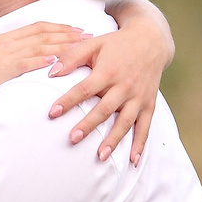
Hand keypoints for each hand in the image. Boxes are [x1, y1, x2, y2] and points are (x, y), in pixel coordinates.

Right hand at [0, 22, 89, 126]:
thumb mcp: (3, 67)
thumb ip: (21, 58)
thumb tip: (48, 58)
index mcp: (5, 39)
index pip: (38, 27)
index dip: (61, 27)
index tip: (80, 31)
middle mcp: (3, 43)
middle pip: (41, 34)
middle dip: (67, 35)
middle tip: (88, 37)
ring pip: (36, 47)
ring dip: (60, 47)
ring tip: (79, 48)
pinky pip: (22, 63)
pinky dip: (39, 61)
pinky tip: (54, 62)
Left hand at [45, 17, 172, 164]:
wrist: (151, 40)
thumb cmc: (116, 44)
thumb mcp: (93, 44)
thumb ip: (72, 57)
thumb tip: (51, 72)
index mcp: (108, 71)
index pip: (85, 88)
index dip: (68, 100)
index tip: (52, 113)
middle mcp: (124, 86)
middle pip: (104, 109)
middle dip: (88, 125)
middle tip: (72, 139)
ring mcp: (138, 97)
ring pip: (125, 122)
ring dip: (113, 140)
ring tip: (99, 156)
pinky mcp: (148, 104)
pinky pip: (145, 126)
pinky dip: (140, 144)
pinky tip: (132, 161)